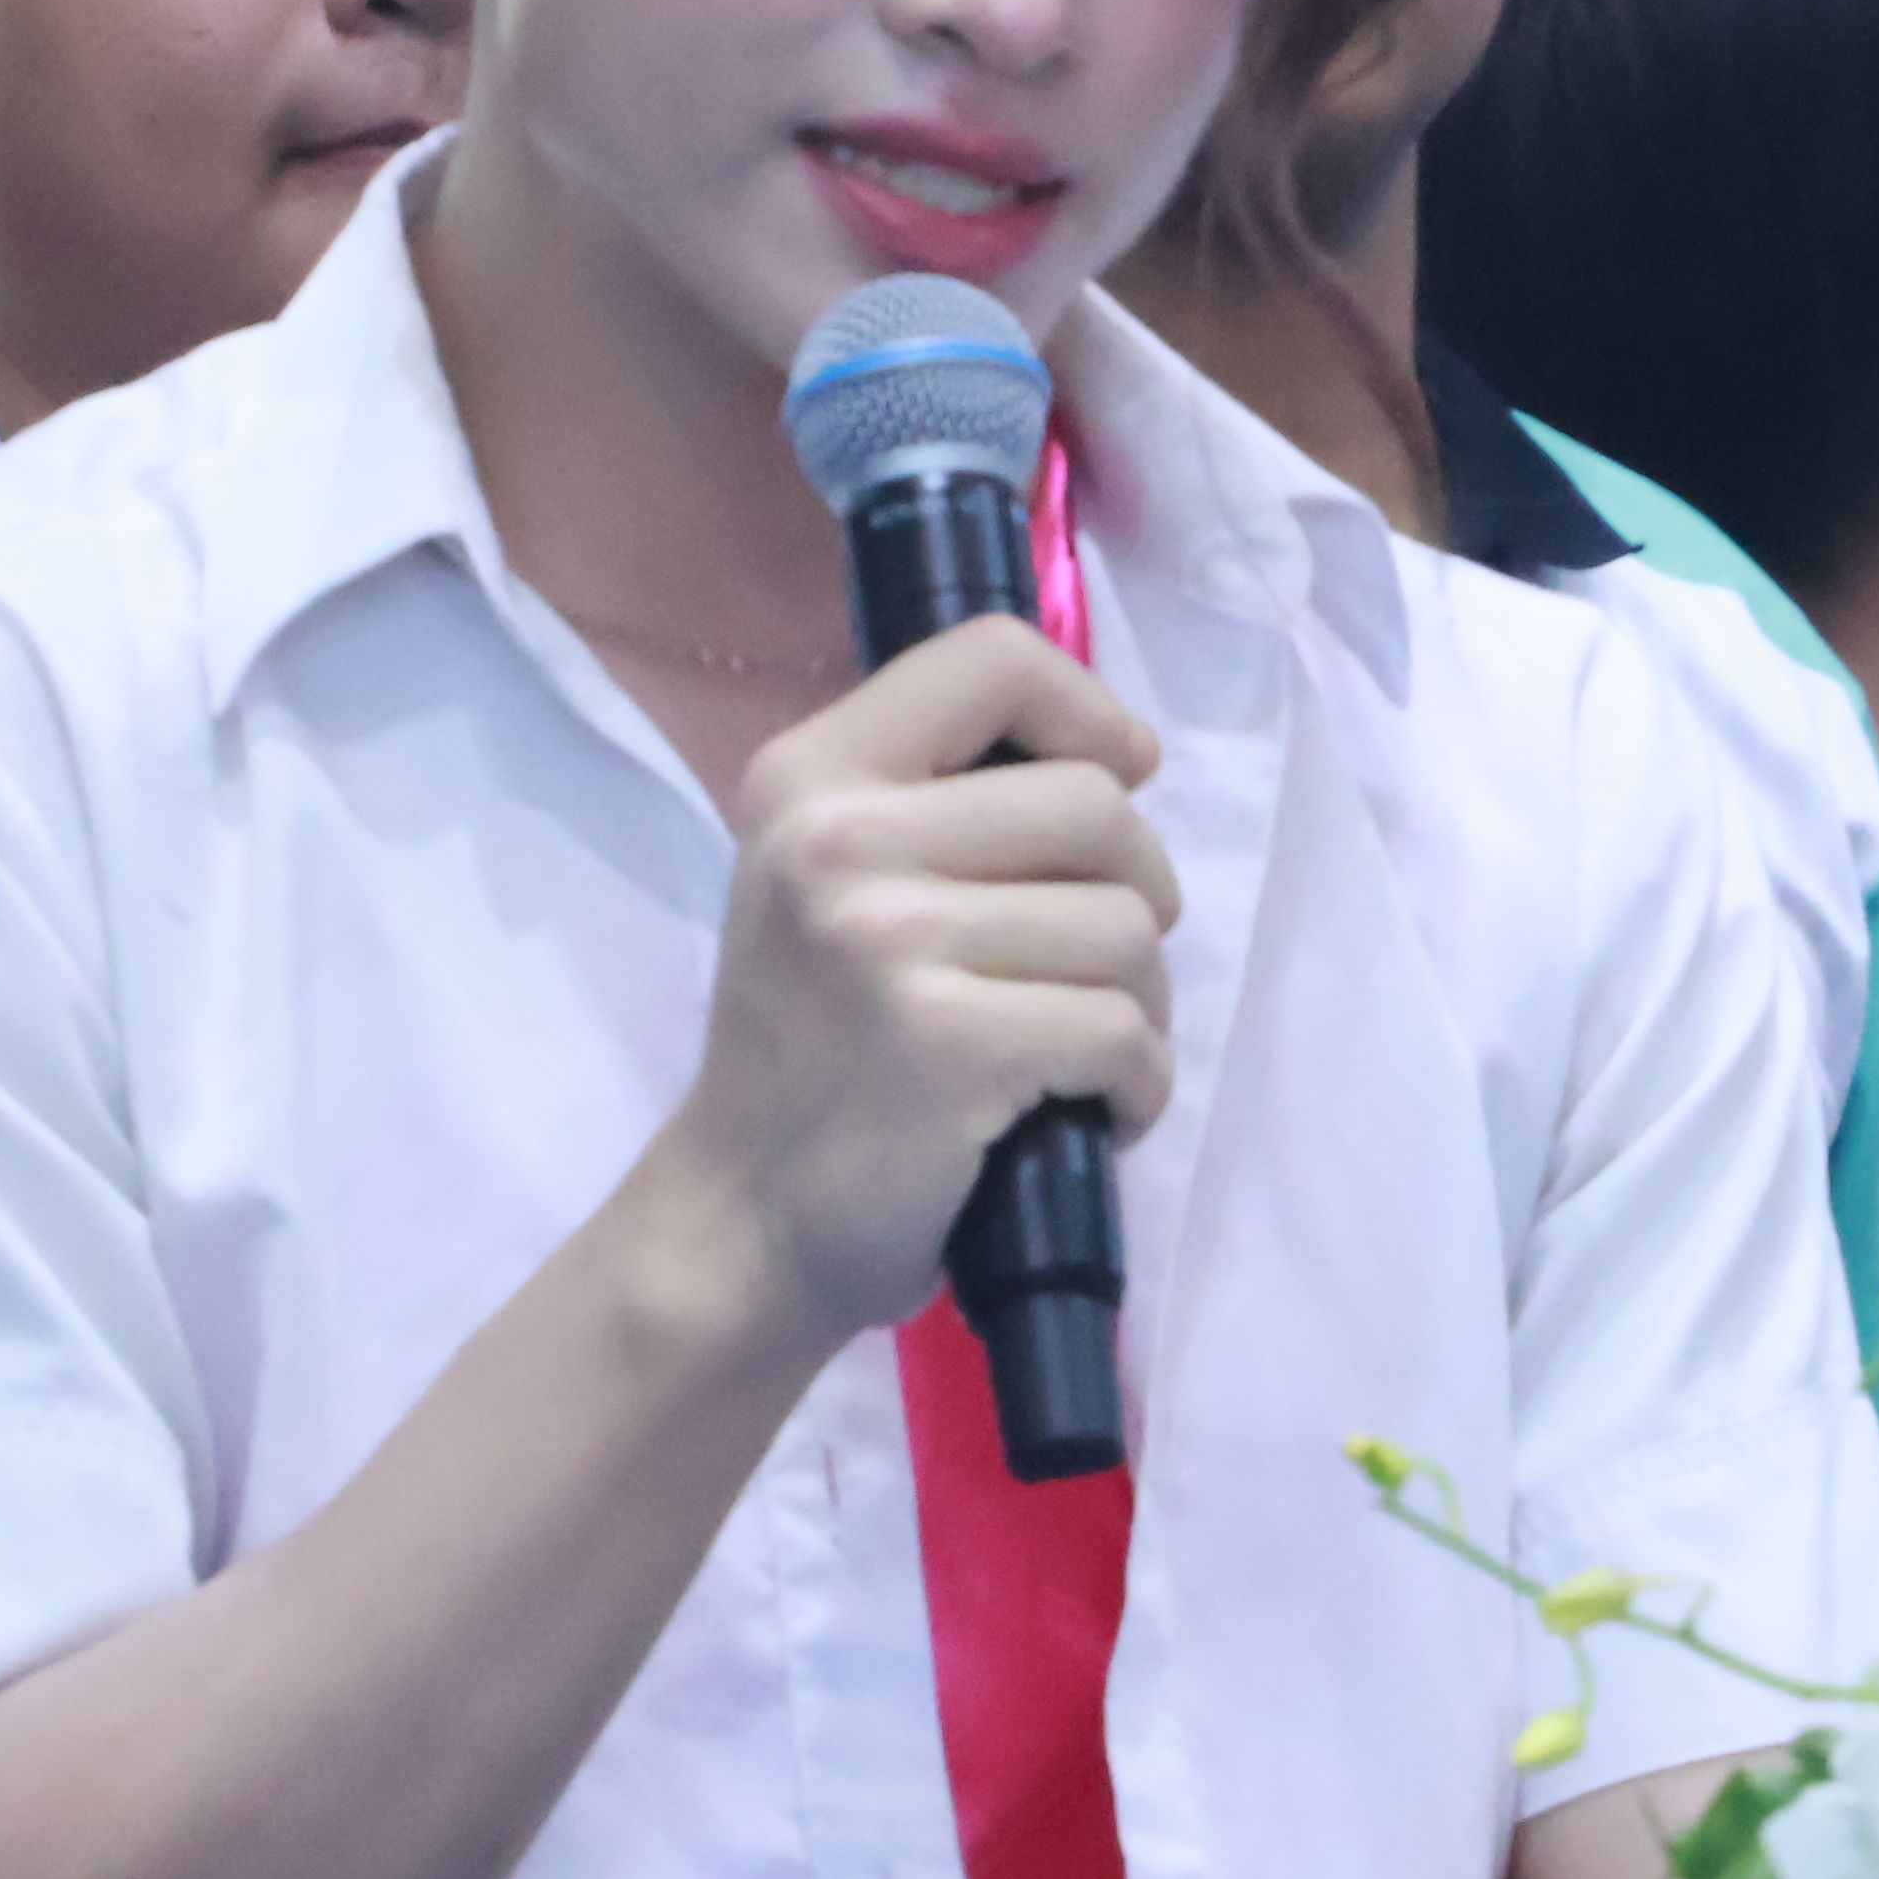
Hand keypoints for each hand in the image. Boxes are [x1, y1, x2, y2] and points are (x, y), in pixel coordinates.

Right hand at [627, 618, 1177, 1356]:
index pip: (993, 655)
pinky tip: (1083, 1112)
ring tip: (1073, 1053)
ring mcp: (889, 944)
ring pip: (1128, 930)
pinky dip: (1136, 1086)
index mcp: (809, 775)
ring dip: (1138, 1008)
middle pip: (1099, 807)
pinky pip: (1124, 1034)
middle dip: (1138, 894)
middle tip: (1090, 967)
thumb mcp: (828, 881)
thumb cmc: (812, 1050)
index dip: (1090, 712)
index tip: (1116, 780)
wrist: (740, 1222)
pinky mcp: (950, 1047)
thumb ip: (938, 801)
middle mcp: (838, 840)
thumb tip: (1118, 758)